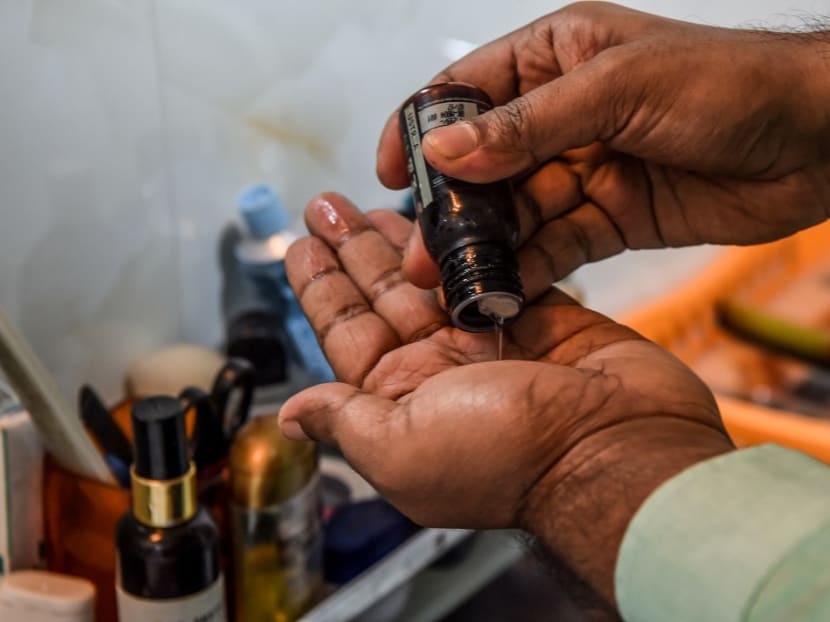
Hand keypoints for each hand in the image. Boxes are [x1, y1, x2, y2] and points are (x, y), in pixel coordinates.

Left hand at [279, 193, 732, 603]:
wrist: (618, 448)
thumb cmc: (509, 458)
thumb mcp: (402, 448)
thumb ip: (345, 423)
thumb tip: (291, 418)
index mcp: (402, 400)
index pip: (347, 333)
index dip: (321, 287)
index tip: (302, 244)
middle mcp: (442, 369)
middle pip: (385, 295)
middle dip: (354, 249)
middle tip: (329, 205)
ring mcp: (491, 339)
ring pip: (434, 275)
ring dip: (403, 237)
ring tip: (372, 200)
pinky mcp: (538, 315)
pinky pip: (493, 267)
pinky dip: (469, 239)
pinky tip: (447, 211)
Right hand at [377, 2, 829, 296]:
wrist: (816, 142)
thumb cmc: (731, 85)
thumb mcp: (620, 89)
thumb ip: (529, 125)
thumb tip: (446, 149)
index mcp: (554, 59)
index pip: (466, 94)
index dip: (421, 132)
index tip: (387, 173)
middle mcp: (560, 115)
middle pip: (483, 165)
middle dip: (450, 210)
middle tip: (419, 253)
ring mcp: (582, 168)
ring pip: (515, 213)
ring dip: (485, 250)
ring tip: (453, 285)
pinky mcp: (607, 216)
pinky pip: (555, 245)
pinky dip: (530, 270)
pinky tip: (506, 292)